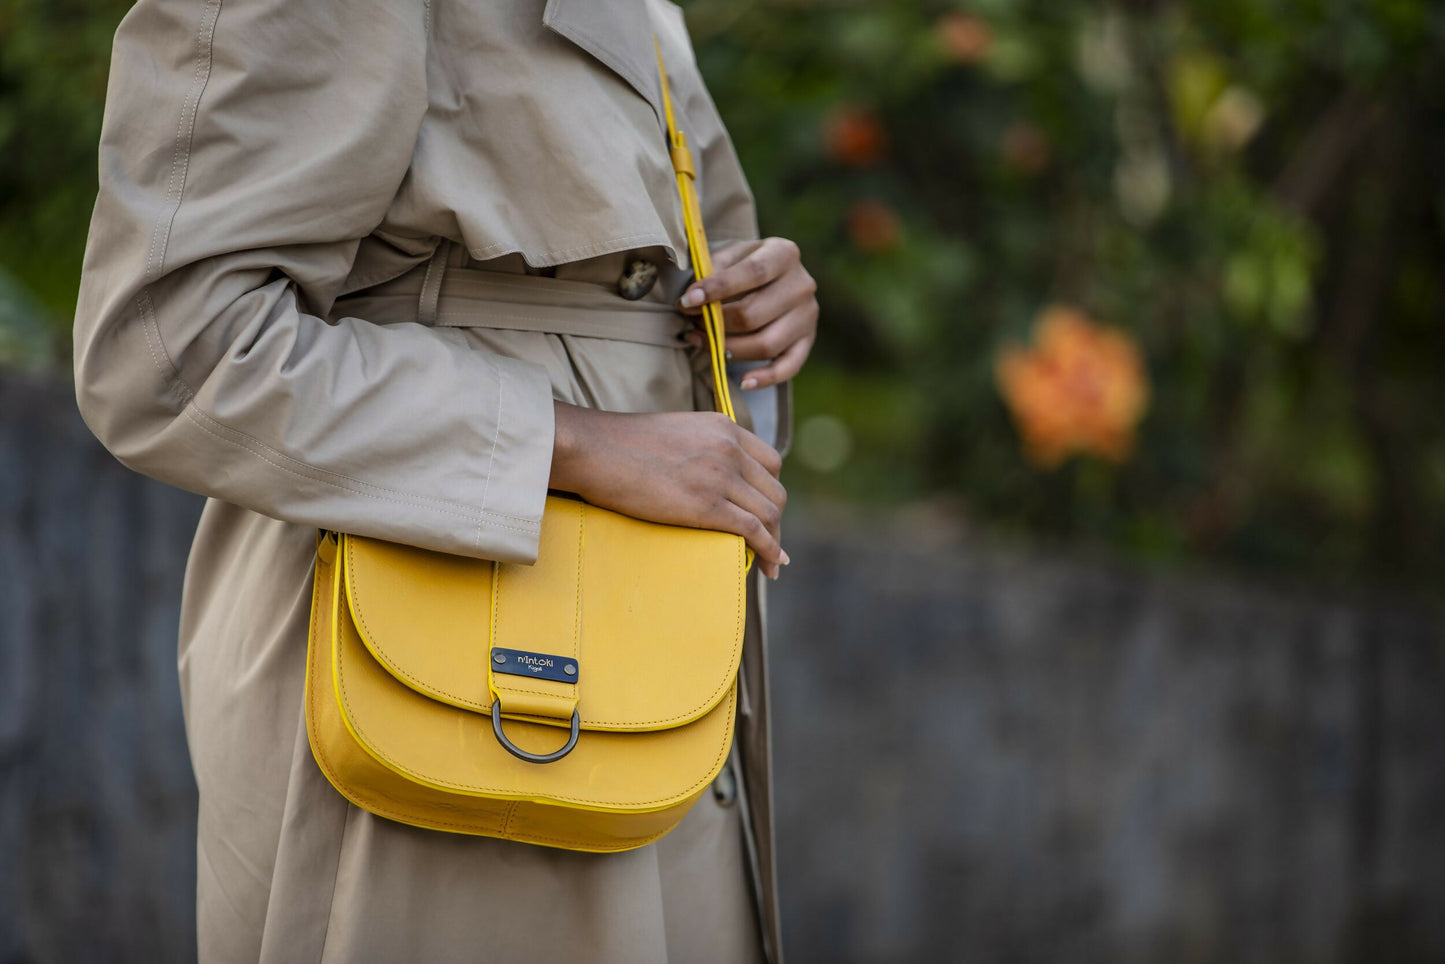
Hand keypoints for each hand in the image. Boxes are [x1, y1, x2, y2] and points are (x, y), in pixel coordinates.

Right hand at [549, 403, 788, 578]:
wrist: (595, 450)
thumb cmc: (621, 445)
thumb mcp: (676, 432)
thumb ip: (701, 447)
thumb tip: (706, 475)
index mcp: (723, 427)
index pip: (770, 461)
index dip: (772, 490)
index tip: (768, 510)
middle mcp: (729, 448)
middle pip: (774, 489)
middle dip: (777, 519)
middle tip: (771, 541)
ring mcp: (720, 476)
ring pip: (769, 512)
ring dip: (776, 540)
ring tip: (774, 562)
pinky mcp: (707, 505)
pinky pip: (754, 530)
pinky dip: (770, 550)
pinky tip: (772, 565)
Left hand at [679, 237, 817, 390]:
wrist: (772, 275)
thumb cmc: (743, 265)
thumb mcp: (729, 254)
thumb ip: (712, 269)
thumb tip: (692, 299)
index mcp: (784, 254)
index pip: (753, 272)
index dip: (718, 288)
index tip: (688, 300)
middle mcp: (802, 284)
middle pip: (754, 314)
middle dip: (715, 323)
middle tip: (691, 322)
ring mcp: (807, 316)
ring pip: (766, 344)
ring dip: (727, 348)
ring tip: (700, 340)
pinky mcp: (807, 341)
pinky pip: (788, 367)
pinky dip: (765, 378)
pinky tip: (743, 382)